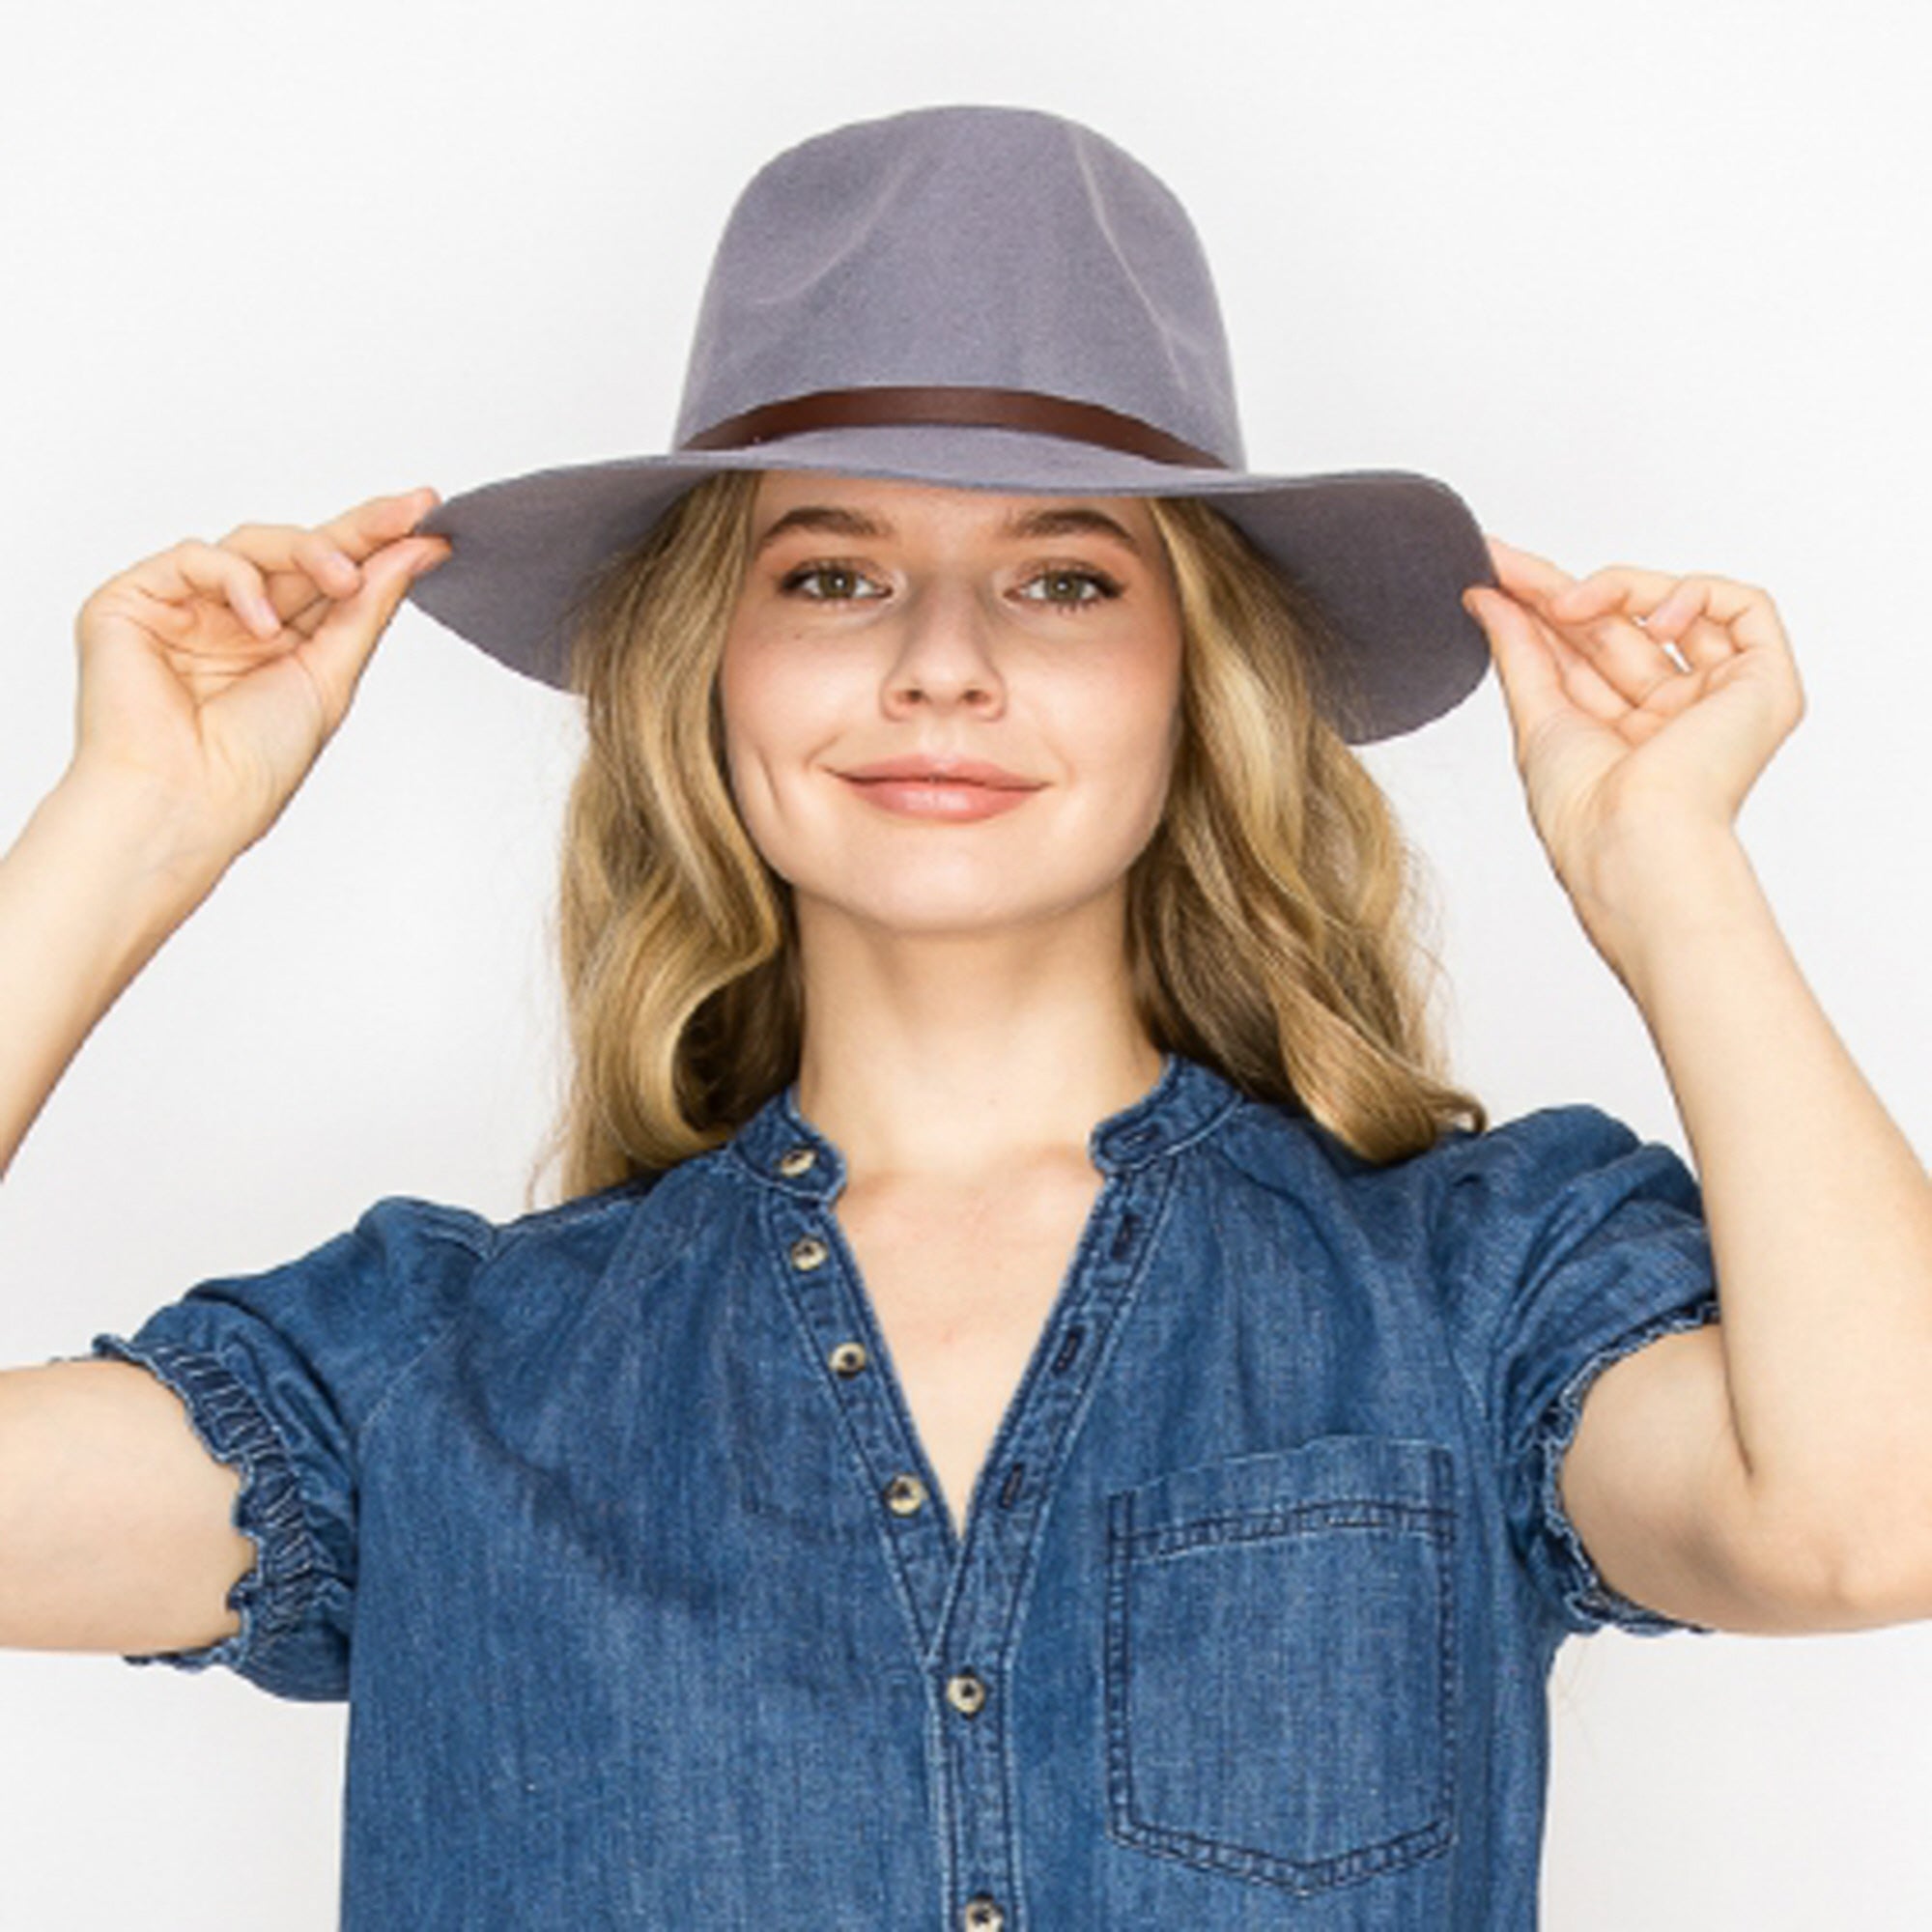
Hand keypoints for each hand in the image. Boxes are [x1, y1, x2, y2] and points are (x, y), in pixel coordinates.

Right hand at [71, 488, 451, 860]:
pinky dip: (237, 582)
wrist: (187, 804)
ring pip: (253, 544)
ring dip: (307, 552)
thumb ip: (368, 610)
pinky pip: (195, 558)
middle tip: (409, 514)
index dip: (378, 545)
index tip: (430, 520)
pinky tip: (262, 624)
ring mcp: (184, 608)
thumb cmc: (250, 766)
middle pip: (300, 552)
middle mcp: (234, 620)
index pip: (332, 578)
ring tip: (343, 580)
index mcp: (281, 643)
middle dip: (359, 530)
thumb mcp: (331, 677)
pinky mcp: (133, 600)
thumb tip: (416, 552)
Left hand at [1464, 536, 1804, 899]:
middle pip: (1621, 624)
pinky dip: (1693, 596)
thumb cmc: (1583, 811)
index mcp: (1624, 730)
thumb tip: (1488, 596)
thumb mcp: (1536, 716)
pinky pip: (1744, 606)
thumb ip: (1519, 651)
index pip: (1586, 648)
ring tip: (1565, 604)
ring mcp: (1721, 698)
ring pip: (1675, 607)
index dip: (1542, 607)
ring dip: (1613, 590)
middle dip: (1560, 588)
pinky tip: (1651, 618)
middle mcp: (1674, 713)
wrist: (1630, 840)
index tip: (1496, 575)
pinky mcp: (1766, 685)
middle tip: (1507, 562)